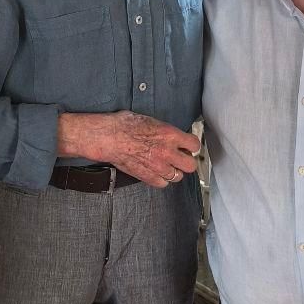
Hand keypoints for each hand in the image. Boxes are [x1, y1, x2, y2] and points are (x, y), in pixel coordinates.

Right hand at [58, 111, 199, 188]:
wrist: (109, 137)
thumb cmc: (124, 125)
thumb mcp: (150, 120)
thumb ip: (164, 130)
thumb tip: (169, 134)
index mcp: (169, 135)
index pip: (194, 144)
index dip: (192, 146)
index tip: (188, 146)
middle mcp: (167, 152)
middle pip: (190, 165)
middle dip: (187, 162)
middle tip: (181, 158)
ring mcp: (158, 166)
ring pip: (177, 177)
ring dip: (174, 171)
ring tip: (166, 166)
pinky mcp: (147, 176)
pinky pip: (162, 184)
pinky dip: (161, 180)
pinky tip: (156, 172)